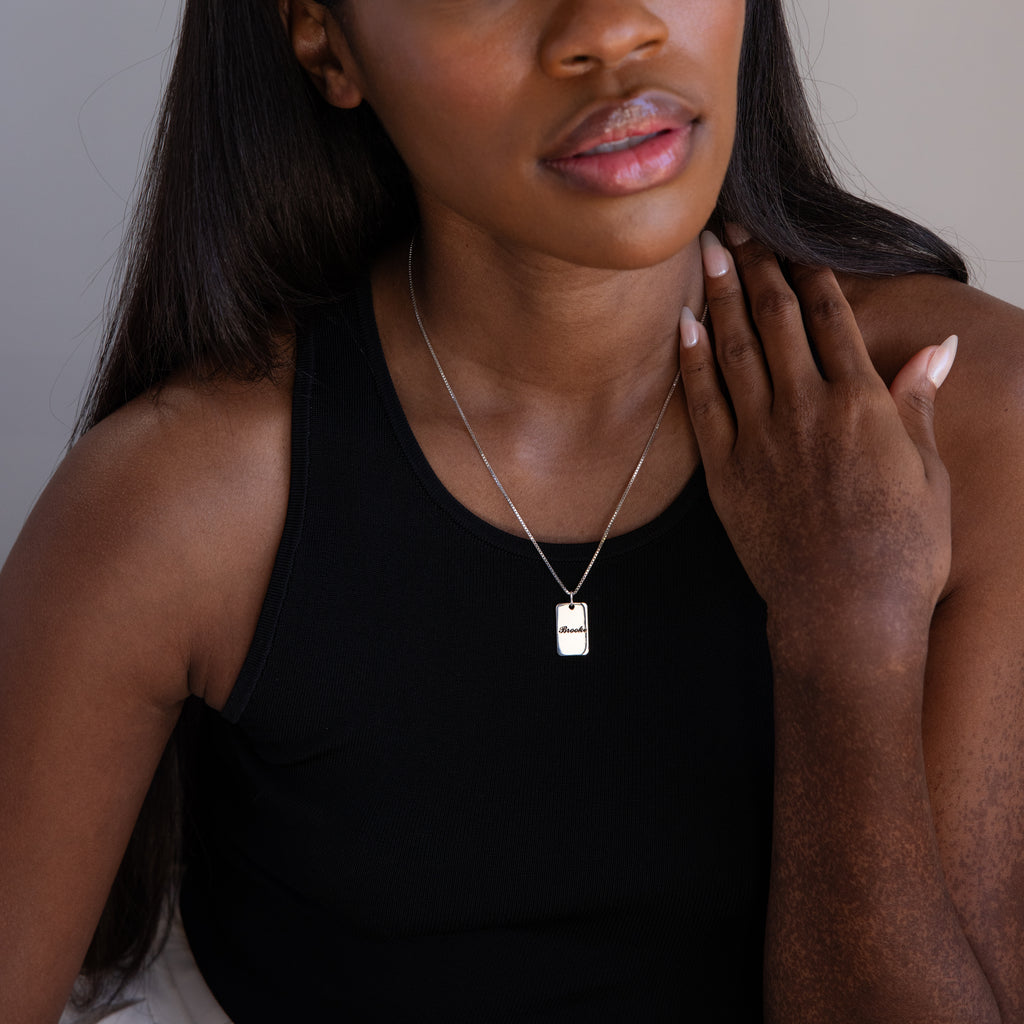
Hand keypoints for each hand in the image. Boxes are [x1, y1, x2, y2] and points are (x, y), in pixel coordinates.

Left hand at [678, 228, 954, 650]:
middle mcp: (807, 409)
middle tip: (735, 229)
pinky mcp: (727, 470)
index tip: (791, 243)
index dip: (810, 274)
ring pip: (737, 349)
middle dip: (756, 267)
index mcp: (862, 403)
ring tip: (706, 256)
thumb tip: (937, 350)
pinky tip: (684, 325)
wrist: (847, 613)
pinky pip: (704, 402)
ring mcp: (762, 438)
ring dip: (720, 297)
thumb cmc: (901, 551)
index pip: (832, 319)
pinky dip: (693, 360)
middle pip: (777, 319)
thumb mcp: (927, 473)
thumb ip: (919, 404)